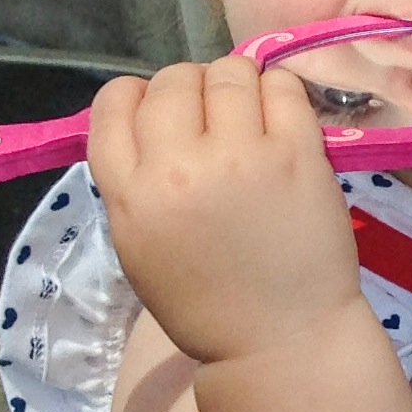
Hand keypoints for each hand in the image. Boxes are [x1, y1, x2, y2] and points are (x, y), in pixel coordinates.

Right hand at [89, 57, 363, 365]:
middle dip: (190, 88)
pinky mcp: (297, 154)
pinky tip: (281, 117)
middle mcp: (178, 167)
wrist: (281, 338)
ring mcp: (240, 156)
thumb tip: (150, 120)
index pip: (113, 105)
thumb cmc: (207, 301)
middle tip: (214, 116)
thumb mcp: (140, 244)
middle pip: (172, 80)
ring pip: (228, 73)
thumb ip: (136, 180)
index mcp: (129, 194)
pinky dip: (279, 90)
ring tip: (249, 114)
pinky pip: (282, 86)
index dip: (137, 97)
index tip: (161, 112)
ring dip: (236, 83)